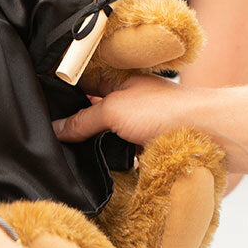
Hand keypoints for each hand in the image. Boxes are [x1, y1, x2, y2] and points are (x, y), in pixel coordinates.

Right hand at [53, 72, 192, 145]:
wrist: (205, 133)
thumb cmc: (165, 111)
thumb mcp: (114, 110)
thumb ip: (84, 118)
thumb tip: (57, 127)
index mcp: (120, 81)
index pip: (85, 81)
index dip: (65, 91)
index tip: (42, 105)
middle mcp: (129, 99)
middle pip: (94, 109)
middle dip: (76, 121)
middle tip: (50, 135)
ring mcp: (139, 122)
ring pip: (106, 131)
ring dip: (93, 141)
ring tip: (68, 152)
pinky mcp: (147, 144)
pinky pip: (120, 150)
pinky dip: (108, 157)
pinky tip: (96, 166)